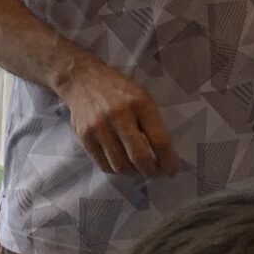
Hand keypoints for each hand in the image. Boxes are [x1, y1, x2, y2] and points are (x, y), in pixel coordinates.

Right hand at [54, 59, 174, 177]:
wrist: (82, 80)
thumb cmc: (118, 90)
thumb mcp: (142, 97)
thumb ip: (152, 123)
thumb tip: (163, 156)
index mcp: (140, 103)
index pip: (160, 141)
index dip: (169, 161)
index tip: (172, 170)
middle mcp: (118, 115)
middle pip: (140, 157)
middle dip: (152, 172)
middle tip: (157, 174)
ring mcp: (99, 127)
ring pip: (121, 166)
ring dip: (134, 172)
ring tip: (138, 168)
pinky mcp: (84, 136)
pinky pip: (104, 165)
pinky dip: (116, 170)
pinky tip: (122, 163)